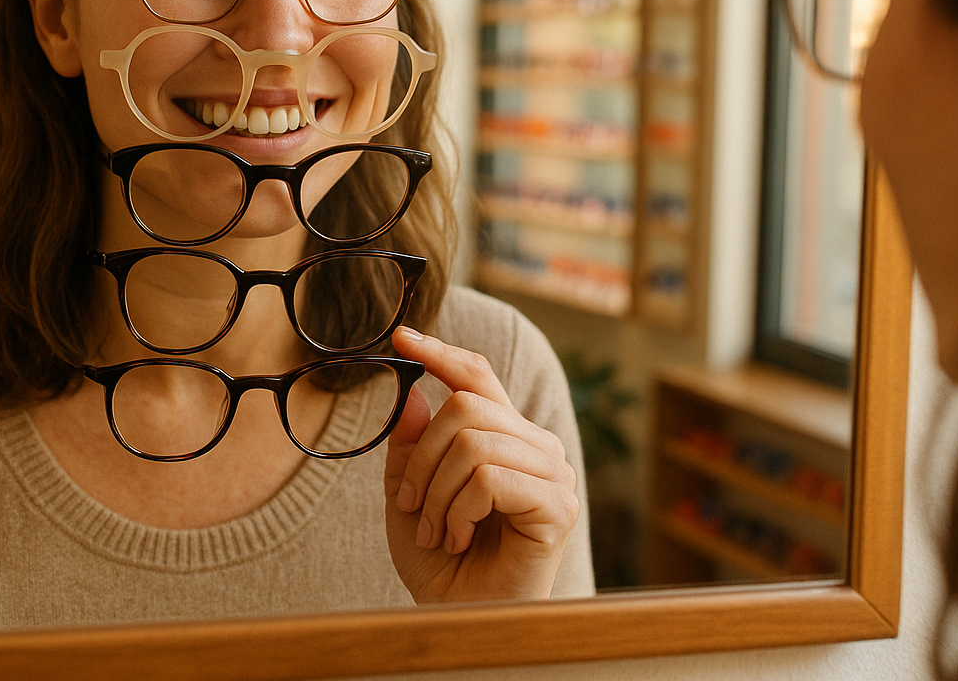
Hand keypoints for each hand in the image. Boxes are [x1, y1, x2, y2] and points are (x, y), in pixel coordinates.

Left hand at [383, 327, 579, 602]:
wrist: (461, 619)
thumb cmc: (442, 562)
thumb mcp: (410, 495)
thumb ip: (410, 445)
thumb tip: (411, 392)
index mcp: (505, 435)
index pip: (476, 377)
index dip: (440, 353)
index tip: (400, 338)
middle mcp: (535, 446)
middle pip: (464, 408)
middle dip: (421, 459)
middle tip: (413, 505)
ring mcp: (553, 473)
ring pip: (471, 443)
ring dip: (437, 493)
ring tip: (439, 531)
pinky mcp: (557, 505)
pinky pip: (488, 478)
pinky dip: (459, 510)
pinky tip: (461, 537)